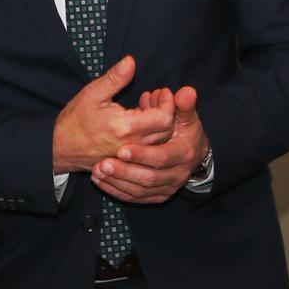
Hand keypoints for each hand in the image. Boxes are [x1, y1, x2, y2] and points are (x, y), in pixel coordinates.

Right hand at [52, 56, 176, 174]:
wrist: (59, 148)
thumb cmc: (74, 121)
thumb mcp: (92, 93)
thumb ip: (115, 78)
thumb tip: (131, 61)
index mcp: (126, 127)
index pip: (165, 118)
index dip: (168, 103)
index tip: (161, 92)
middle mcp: (132, 145)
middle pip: (167, 131)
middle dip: (167, 111)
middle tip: (154, 98)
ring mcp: (130, 156)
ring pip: (160, 142)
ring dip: (160, 124)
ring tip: (145, 108)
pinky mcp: (127, 161)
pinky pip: (149, 150)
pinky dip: (152, 136)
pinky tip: (139, 123)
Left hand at [93, 85, 209, 203]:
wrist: (191, 151)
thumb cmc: (184, 129)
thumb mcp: (186, 116)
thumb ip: (183, 104)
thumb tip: (186, 90)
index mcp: (184, 154)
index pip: (162, 157)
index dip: (143, 154)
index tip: (121, 149)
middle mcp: (178, 175)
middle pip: (148, 177)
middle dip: (124, 171)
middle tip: (102, 163)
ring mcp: (167, 188)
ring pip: (139, 191)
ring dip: (117, 181)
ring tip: (97, 170)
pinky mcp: (156, 196)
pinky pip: (135, 198)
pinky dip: (116, 190)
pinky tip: (100, 180)